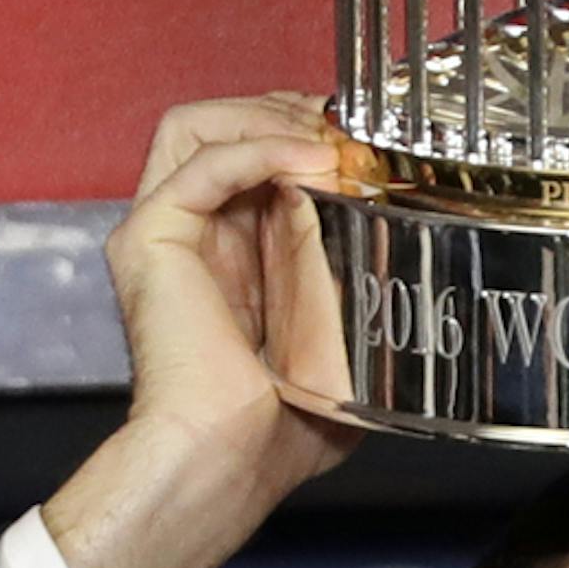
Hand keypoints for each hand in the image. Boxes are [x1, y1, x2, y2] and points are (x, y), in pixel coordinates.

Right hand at [41, 94, 356, 567]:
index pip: (249, 149)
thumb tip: (418, 252)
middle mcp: (186, 230)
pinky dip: (258, 146)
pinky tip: (308, 163)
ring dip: (267, 116)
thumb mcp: (337, 339)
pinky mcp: (150, 237)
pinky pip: (200, 160)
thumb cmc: (280, 424)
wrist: (230, 456)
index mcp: (223, 248)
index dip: (302, 129)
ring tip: (326, 141)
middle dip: (287, 110)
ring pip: (196, 124)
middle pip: (221, 122)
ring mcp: (160, 229)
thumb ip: (356, 285)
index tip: (361, 138)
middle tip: (347, 128)